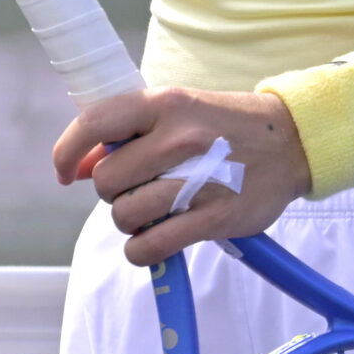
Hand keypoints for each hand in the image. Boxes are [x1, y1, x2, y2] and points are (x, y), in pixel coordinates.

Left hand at [51, 87, 311, 266]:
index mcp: (163, 104)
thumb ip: (123, 134)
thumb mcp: (173, 112)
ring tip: (152, 211)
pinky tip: (155, 239)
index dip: (66, 151)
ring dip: (130, 220)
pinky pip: (152, 245)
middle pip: (106, 179)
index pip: (93, 123)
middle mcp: (178, 138)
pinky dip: (143, 249)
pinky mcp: (215, 217)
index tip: (63, 172)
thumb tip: (73, 167)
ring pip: (125, 214)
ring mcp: (198, 179)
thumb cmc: (221, 126)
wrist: (290, 141)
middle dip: (112, 190)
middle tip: (138, 186)